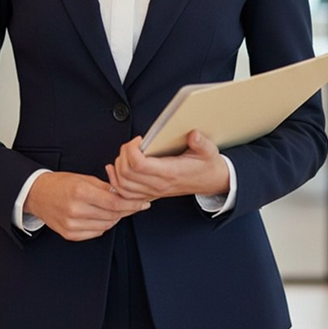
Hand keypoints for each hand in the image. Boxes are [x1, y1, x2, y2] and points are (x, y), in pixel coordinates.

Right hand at [24, 172, 151, 241]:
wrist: (37, 194)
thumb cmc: (60, 183)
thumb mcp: (84, 178)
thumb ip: (105, 187)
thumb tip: (125, 193)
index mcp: (81, 193)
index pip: (115, 202)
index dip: (132, 204)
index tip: (143, 203)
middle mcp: (76, 210)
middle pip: (112, 215)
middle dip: (126, 210)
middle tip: (133, 204)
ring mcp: (72, 225)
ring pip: (106, 225)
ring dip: (115, 217)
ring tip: (113, 208)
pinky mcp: (70, 234)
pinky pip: (96, 232)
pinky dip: (103, 225)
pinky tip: (100, 216)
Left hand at [106, 130, 229, 200]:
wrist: (212, 182)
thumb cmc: (207, 165)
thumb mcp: (209, 151)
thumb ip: (201, 143)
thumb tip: (193, 134)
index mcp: (170, 172)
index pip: (139, 165)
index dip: (131, 150)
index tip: (139, 140)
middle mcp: (159, 184)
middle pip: (126, 174)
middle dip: (123, 155)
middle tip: (132, 144)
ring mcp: (153, 191)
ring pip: (122, 184)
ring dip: (118, 167)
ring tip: (125, 153)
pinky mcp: (151, 194)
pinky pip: (125, 193)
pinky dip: (116, 181)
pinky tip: (115, 169)